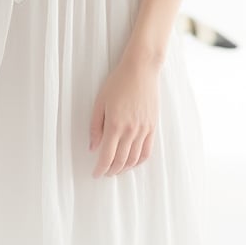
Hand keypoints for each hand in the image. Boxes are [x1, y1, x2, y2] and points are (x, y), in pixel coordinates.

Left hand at [89, 53, 159, 177]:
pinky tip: (133, 162)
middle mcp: (130, 130)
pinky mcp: (152, 127)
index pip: (107, 156)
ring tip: (116, 169)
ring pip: (134, 159)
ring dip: (125, 168)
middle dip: (111, 170)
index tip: (95, 174)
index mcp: (115, 125)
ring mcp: (143, 130)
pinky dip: (139, 161)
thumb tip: (93, 147)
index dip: (100, 169)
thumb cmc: (118, 83)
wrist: (141, 70)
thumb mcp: (99, 102)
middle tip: (104, 173)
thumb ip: (95, 127)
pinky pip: (147, 151)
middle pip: (121, 160)